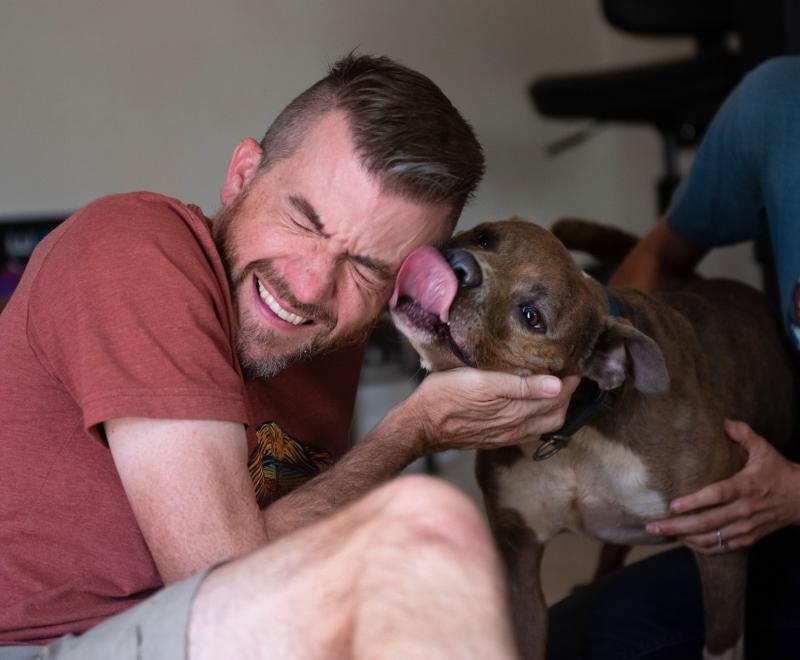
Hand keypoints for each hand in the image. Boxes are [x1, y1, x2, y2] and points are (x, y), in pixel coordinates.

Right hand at [408, 368, 579, 453]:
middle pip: (555, 415)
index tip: (573, 363)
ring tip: (552, 387)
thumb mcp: (482, 383)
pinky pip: (526, 432)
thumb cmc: (445, 397)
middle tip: (566, 373)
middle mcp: (515, 428)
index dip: (568, 381)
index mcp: (516, 413)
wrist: (419, 424)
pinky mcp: (493, 439)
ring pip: (542, 425)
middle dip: (566, 395)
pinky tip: (529, 407)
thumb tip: (557, 385)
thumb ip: (520, 386)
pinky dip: (537, 418)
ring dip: (552, 407)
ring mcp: (505, 436)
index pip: (557, 398)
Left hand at [646, 420, 799, 553]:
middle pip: (707, 522)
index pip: (717, 496)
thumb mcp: (764, 449)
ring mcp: (746, 528)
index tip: (672, 505)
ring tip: (659, 532)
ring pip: (711, 539)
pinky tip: (683, 541)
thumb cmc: (778, 471)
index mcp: (745, 487)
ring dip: (683, 538)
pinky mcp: (748, 539)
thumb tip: (723, 420)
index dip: (694, 502)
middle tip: (651, 525)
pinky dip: (700, 547)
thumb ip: (743, 434)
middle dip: (676, 526)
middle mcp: (744, 510)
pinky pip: (721, 548)